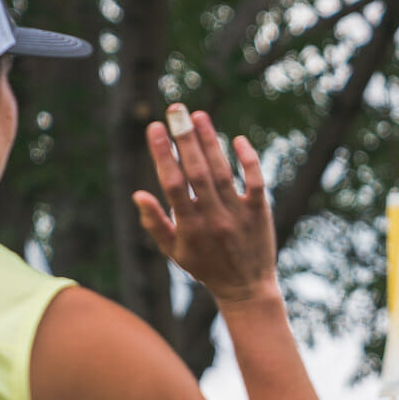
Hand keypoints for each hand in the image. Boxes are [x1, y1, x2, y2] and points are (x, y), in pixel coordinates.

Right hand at [132, 104, 278, 306]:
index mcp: (189, 227)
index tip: (154, 128)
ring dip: (211, 142)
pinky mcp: (260, 212)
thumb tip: (138, 194)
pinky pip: (255, 182)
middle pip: (197, 172)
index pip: (173, 184)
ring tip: (199, 115)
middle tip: (175, 110)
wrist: (247, 289)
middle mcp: (214, 218)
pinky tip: (238, 139)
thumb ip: (155, 223)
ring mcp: (238, 214)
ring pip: (223, 173)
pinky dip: (248, 161)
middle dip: (185, 139)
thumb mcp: (174, 252)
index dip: (163, 154)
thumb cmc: (206, 267)